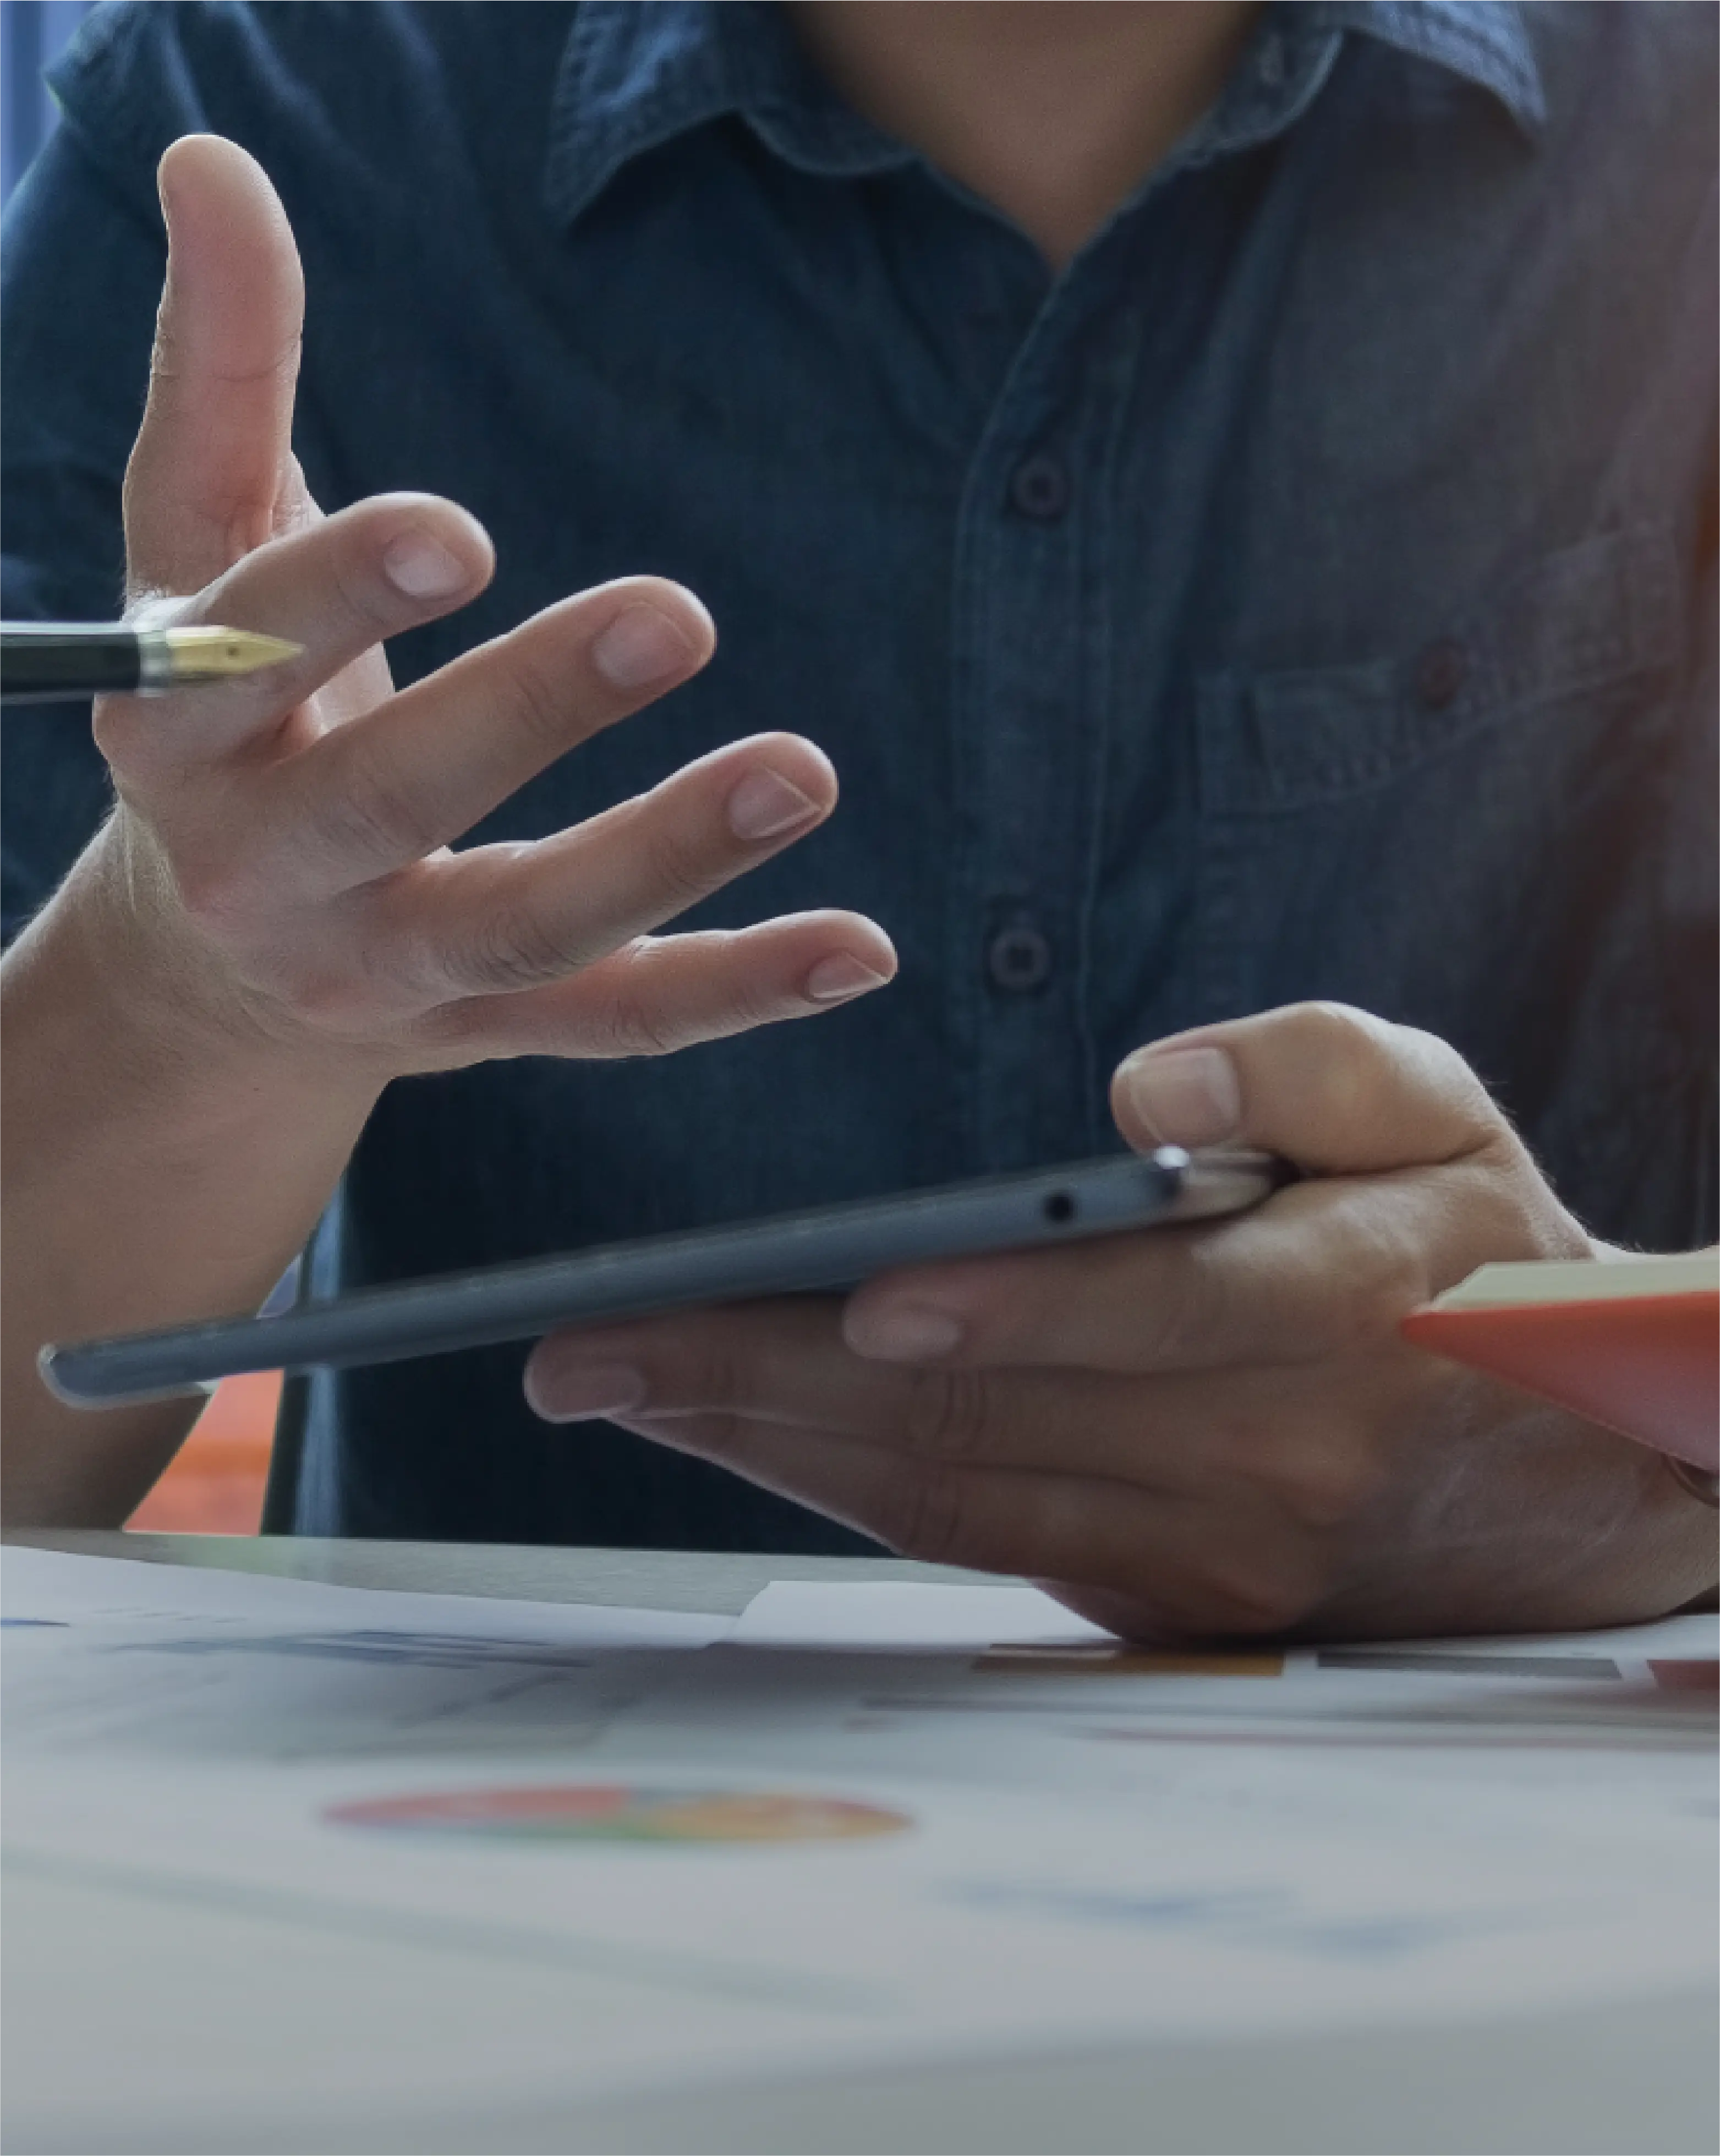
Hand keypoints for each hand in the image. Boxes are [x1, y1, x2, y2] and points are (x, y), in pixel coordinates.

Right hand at [78, 134, 893, 1097]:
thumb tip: (211, 163)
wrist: (218, 959)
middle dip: (522, 713)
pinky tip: (861, 949)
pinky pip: (621, 1020)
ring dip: (663, 857)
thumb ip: (221, 370)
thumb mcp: (200, 548)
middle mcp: (269, 872)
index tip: (455, 531)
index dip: (334, 599)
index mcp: (183, 732)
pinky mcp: (492, 1028)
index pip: (238, 662)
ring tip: (803, 770)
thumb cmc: (234, 706)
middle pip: (390, 803)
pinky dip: (740, 989)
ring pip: (525, 929)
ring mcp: (387, 972)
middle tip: (673, 614)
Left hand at [525, 1003, 1719, 1641]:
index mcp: (1344, 1312)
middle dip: (775, 1387)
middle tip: (595, 1353)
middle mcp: (1268, 1457)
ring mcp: (1207, 1552)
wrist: (1566, 1472)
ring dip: (771, 1447)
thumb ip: (1311, 1068)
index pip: (1163, 1314)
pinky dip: (841, 1490)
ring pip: (956, 1498)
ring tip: (623, 1388)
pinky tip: (738, 1435)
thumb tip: (1146, 1093)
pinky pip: (972, 1542)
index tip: (853, 1303)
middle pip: (996, 1424)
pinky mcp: (1161, 1600)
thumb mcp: (1444, 1115)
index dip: (1014, 1311)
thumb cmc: (1477, 1256)